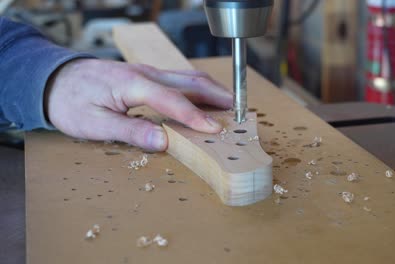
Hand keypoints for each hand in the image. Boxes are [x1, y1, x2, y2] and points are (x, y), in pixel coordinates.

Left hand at [45, 59, 231, 150]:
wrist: (55, 80)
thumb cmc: (71, 102)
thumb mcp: (93, 124)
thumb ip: (130, 130)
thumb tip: (162, 141)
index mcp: (133, 84)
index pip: (173, 100)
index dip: (197, 116)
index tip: (217, 129)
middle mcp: (145, 74)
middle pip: (190, 81)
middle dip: (218, 96)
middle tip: (241, 111)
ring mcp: (148, 72)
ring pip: (188, 78)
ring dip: (212, 91)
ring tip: (231, 106)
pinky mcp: (147, 76)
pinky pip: (180, 80)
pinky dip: (199, 90)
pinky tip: (206, 101)